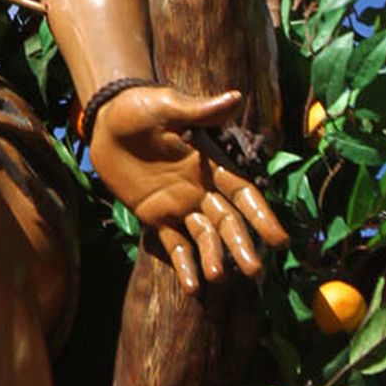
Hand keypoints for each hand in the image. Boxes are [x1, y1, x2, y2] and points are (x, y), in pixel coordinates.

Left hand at [89, 84, 286, 293]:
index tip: (280, 240)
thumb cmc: (139, 106)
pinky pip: (173, 244)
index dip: (262, 216)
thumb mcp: (167, 105)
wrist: (105, 118)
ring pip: (203, 237)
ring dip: (212, 257)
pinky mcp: (154, 216)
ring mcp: (178, 204)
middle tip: (254, 270)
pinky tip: (192, 287)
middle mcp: (200, 188)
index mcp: (210, 163)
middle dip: (241, 245)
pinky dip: (183, 265)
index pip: (243, 194)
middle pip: (227, 222)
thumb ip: (199, 110)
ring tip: (217, 277)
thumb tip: (234, 97)